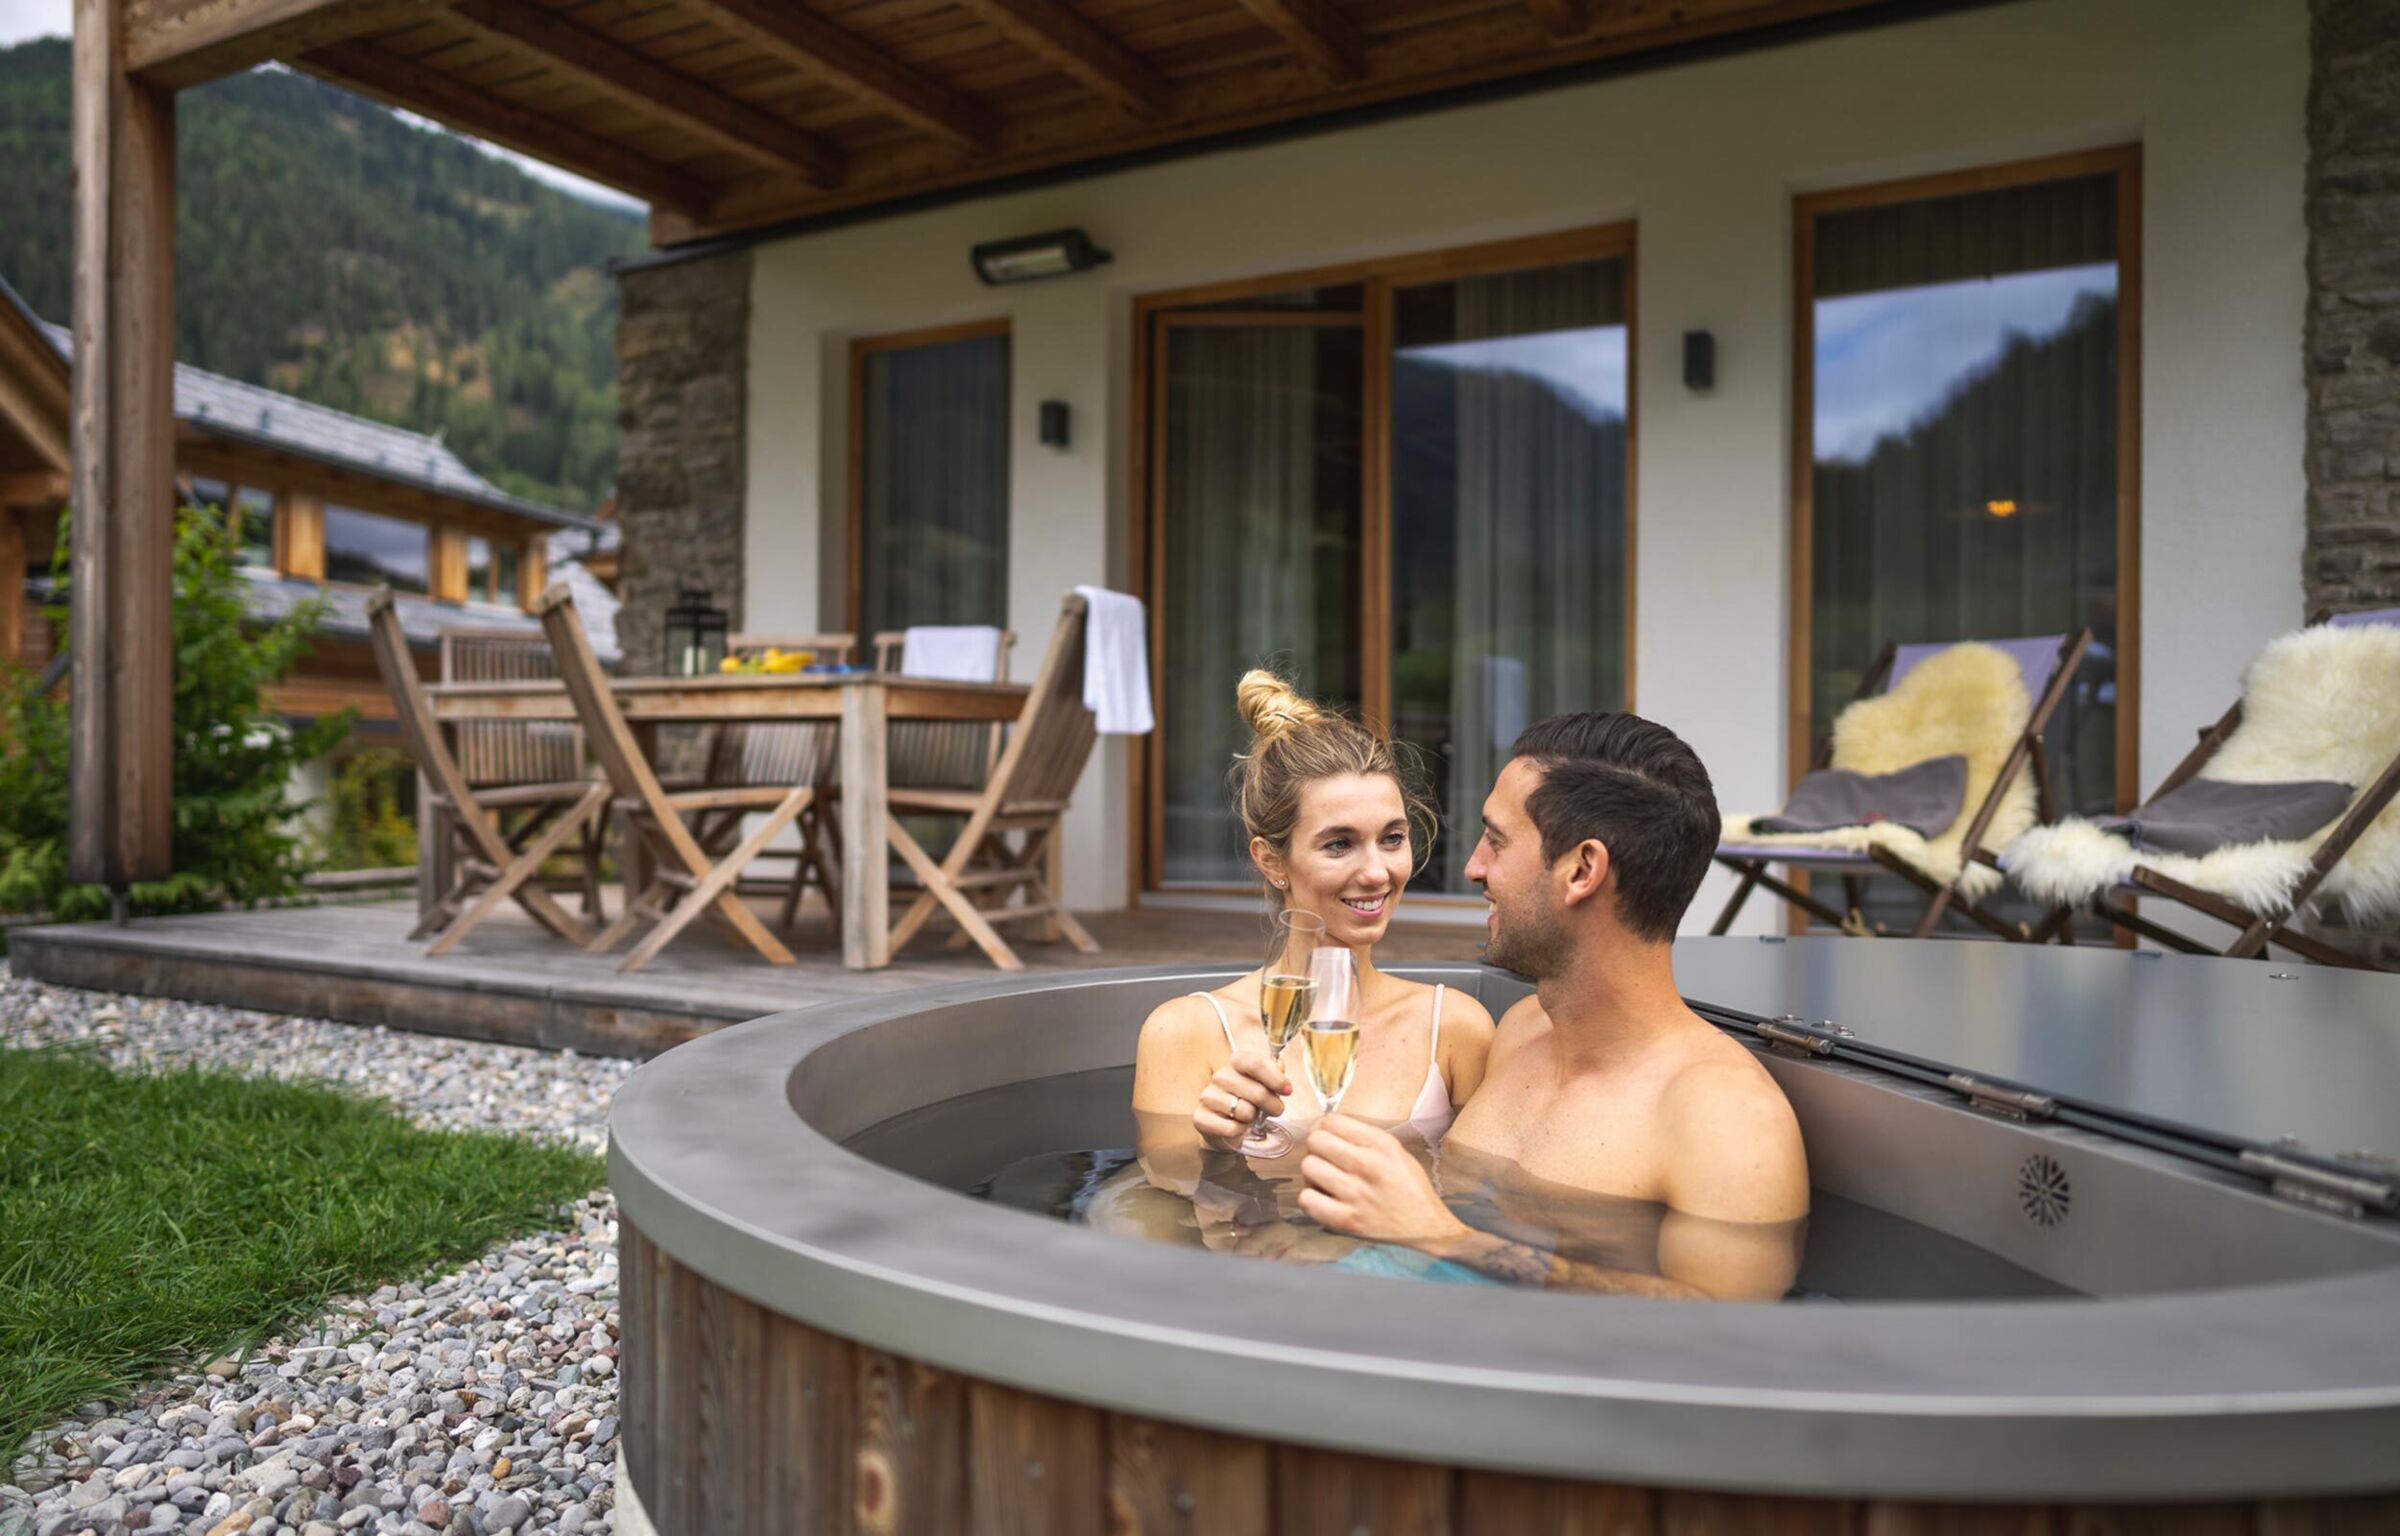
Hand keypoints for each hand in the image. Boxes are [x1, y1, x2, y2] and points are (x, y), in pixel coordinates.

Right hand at [1192, 1050, 1291, 1148]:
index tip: (1288, 1091)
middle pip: (1257, 1092)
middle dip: (1273, 1106)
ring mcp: (1207, 1096)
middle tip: (1275, 1110)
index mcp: (1236, 1062)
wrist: (1224, 1124)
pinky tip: (1237, 1127)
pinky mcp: (1200, 1117)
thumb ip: (1274, 1073)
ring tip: (1250, 1117)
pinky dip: (1240, 1131)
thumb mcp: (1263, 1083)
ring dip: (1253, 1119)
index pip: (1255, 1063)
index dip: (1275, 1078)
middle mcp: (1219, 1076)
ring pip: (1245, 1112)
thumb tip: (1280, 1065)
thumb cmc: (1248, 1099)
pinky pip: (1231, 1128)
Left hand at [1298, 1116, 1468, 1248]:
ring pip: (1309, 1167)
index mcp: (1382, 1145)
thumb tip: (1324, 1127)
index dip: (1322, 1127)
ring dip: (1313, 1173)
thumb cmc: (1409, 1189)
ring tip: (1325, 1180)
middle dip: (1316, 1147)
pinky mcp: (1347, 1221)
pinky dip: (1311, 1198)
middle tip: (1325, 1159)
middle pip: (1316, 1140)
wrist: (1427, 1228)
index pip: (1331, 1121)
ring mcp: (1357, 1194)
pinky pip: (1307, 1199)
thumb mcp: (1396, 1151)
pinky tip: (1324, 1199)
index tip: (1326, 1136)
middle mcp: (1368, 1165)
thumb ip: (1363, 1137)